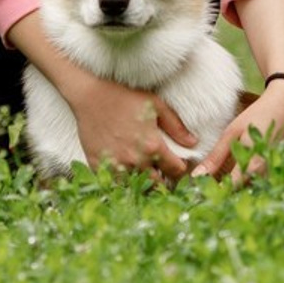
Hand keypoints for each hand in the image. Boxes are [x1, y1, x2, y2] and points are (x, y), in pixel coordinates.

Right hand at [69, 75, 196, 183]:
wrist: (91, 95)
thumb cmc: (125, 97)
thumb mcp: (156, 105)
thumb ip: (176, 127)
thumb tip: (193, 143)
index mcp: (152, 146)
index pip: (176, 170)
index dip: (180, 168)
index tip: (179, 165)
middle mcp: (135, 161)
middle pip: (157, 184)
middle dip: (164, 180)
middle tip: (163, 173)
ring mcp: (115, 166)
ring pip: (135, 187)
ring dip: (143, 183)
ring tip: (145, 174)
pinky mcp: (98, 167)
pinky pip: (114, 184)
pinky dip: (122, 182)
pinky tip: (125, 173)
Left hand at [190, 76, 283, 183]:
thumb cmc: (258, 115)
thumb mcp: (233, 132)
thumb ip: (216, 157)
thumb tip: (197, 176)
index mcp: (253, 166)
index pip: (229, 191)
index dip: (215, 193)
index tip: (204, 190)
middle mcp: (267, 176)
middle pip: (243, 194)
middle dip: (227, 193)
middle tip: (213, 188)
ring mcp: (278, 176)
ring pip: (255, 190)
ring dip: (241, 189)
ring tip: (229, 180)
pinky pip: (267, 185)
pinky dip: (255, 184)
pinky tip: (247, 175)